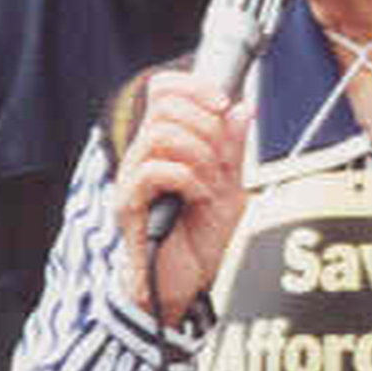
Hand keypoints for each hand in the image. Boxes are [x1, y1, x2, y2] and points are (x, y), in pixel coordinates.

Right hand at [111, 71, 250, 326]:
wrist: (186, 285)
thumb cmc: (200, 239)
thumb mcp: (230, 187)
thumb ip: (233, 149)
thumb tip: (242, 108)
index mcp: (164, 146)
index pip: (162, 90)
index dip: (192, 86)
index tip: (223, 103)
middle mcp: (142, 156)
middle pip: (163, 106)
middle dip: (206, 126)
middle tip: (222, 160)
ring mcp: (133, 179)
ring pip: (159, 135)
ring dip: (198, 154)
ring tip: (212, 182)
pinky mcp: (129, 205)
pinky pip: (153, 171)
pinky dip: (187, 179)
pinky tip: (199, 196)